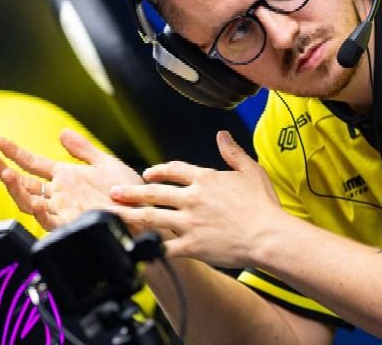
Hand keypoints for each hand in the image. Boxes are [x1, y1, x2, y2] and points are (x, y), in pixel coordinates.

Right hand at [0, 129, 141, 230]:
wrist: (144, 216)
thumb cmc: (128, 193)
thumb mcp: (106, 164)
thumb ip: (83, 150)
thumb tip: (61, 132)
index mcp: (66, 178)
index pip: (33, 163)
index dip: (15, 152)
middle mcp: (60, 195)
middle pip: (24, 184)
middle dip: (5, 172)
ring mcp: (63, 210)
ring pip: (30, 203)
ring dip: (16, 190)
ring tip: (7, 174)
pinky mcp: (71, 225)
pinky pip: (50, 221)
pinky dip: (41, 212)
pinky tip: (34, 202)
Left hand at [108, 131, 287, 268]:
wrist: (269, 235)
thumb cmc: (264, 206)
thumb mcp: (251, 171)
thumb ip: (233, 152)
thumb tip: (222, 134)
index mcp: (206, 179)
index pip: (174, 169)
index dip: (158, 170)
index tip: (147, 174)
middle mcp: (193, 198)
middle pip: (154, 191)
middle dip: (131, 191)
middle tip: (113, 191)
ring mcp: (189, 222)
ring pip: (151, 216)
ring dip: (129, 213)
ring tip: (112, 212)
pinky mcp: (191, 245)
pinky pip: (164, 246)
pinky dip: (148, 247)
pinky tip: (135, 247)